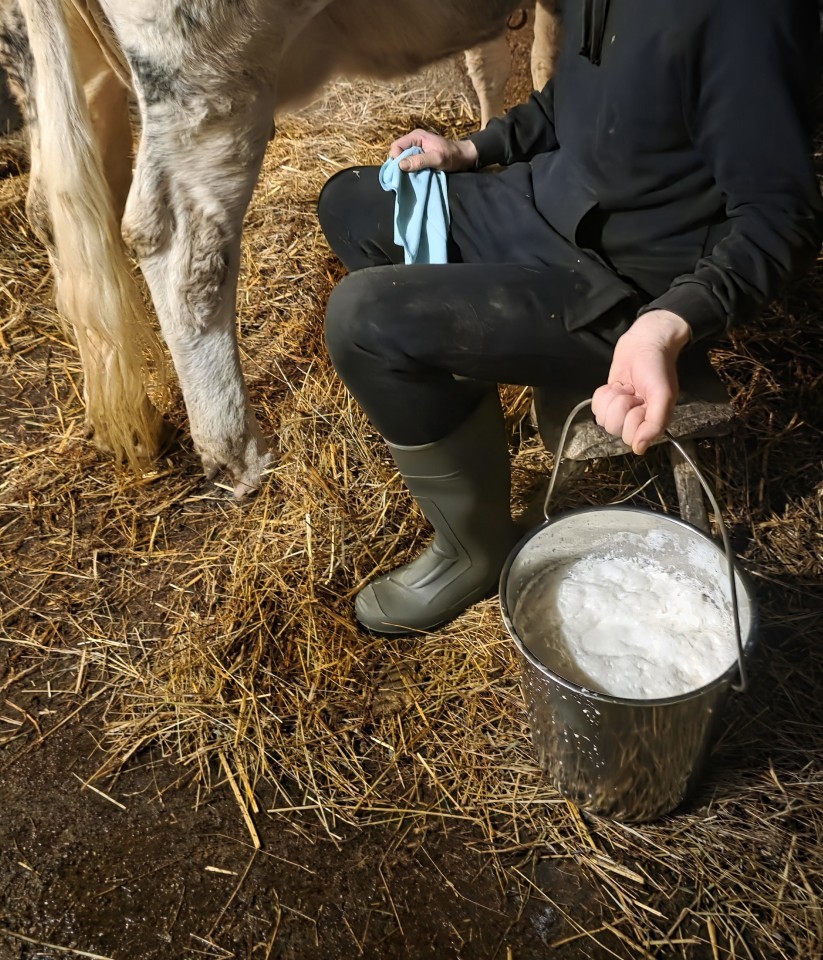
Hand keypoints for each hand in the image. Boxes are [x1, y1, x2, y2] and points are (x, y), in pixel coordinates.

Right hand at [389, 129, 477, 172]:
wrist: (464, 157)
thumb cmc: (452, 156)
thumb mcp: (436, 159)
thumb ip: (419, 161)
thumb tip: (401, 165)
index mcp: (416, 136)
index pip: (396, 146)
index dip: (396, 159)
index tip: (403, 171)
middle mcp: (414, 140)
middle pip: (398, 153)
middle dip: (401, 164)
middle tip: (408, 175)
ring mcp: (416, 148)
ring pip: (403, 159)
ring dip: (406, 168)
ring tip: (413, 175)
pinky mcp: (420, 155)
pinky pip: (410, 162)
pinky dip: (411, 169)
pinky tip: (416, 174)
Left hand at [591, 310, 690, 454]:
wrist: (644, 343)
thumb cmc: (657, 367)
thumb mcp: (663, 395)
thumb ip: (655, 423)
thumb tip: (640, 449)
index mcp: (653, 423)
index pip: (631, 437)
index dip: (632, 419)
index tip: (642, 401)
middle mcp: (636, 420)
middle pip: (614, 429)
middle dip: (620, 407)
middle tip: (633, 392)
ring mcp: (620, 411)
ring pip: (603, 419)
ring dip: (612, 399)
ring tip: (625, 387)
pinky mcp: (608, 400)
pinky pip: (596, 407)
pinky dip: (603, 394)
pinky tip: (616, 385)